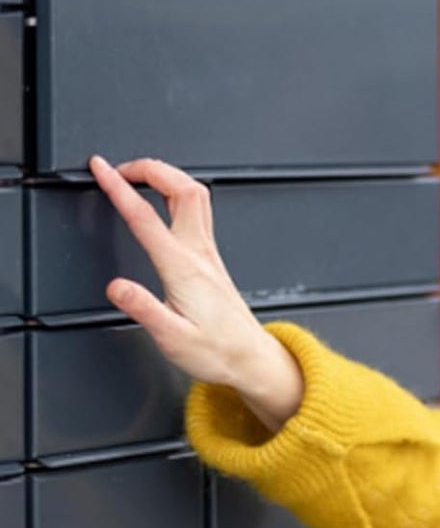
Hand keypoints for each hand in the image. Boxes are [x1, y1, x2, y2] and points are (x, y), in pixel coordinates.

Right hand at [87, 154, 302, 429]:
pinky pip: (198, 210)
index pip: (146, 216)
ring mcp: (209, 254)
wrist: (251, 359)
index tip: (100, 168)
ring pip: (195, 195)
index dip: (119, 186)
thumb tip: (117, 287)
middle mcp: (199, 254)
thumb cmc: (217, 351)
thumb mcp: (173, 338)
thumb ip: (144, 310)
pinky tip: (163, 198)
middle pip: (182, 189)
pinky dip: (176, 192)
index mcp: (183, 269)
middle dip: (149, 168)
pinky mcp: (211, 259)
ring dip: (165, 176)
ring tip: (137, 175)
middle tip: (118, 168)